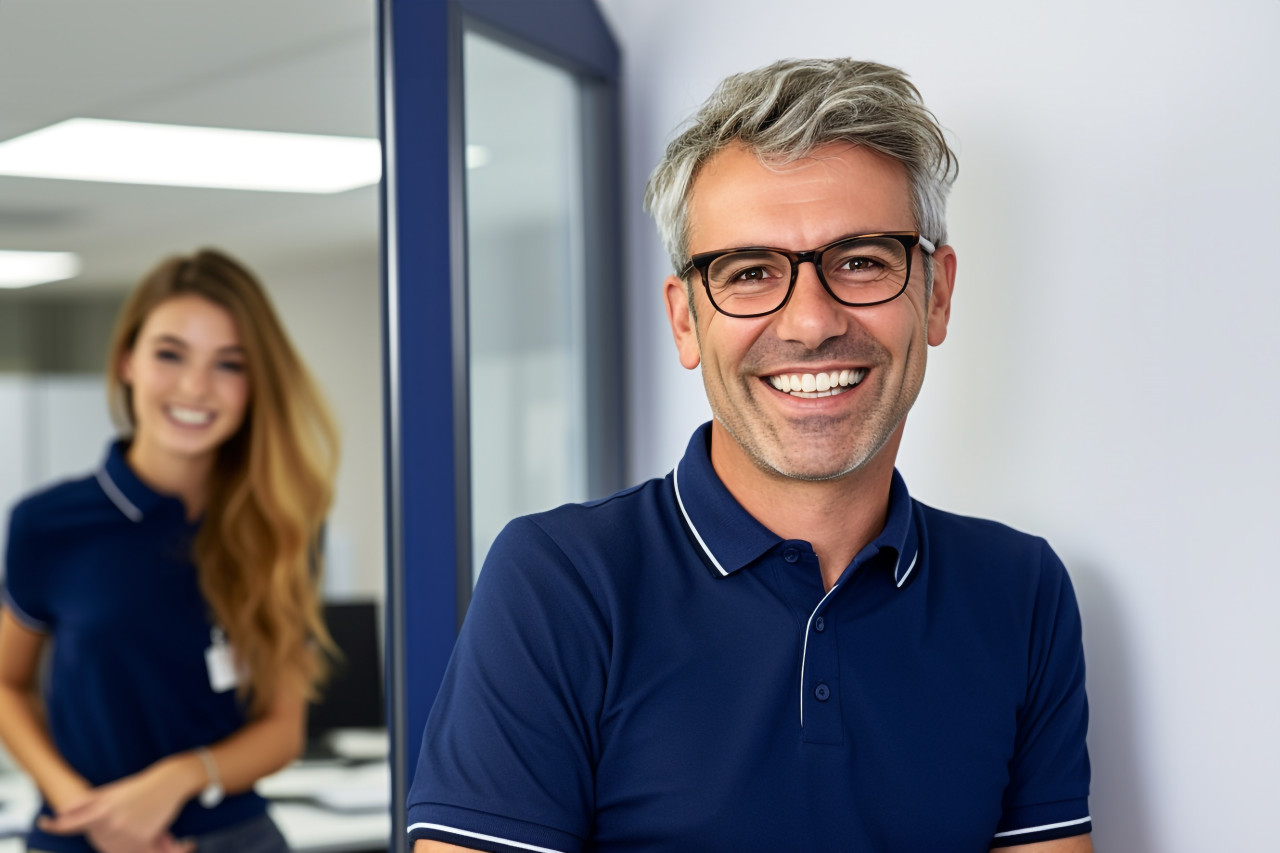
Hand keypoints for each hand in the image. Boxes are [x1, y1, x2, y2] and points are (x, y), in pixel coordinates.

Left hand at [38, 762, 194, 852]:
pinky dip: (134, 847)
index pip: (72, 822)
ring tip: (133, 824)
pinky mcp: (143, 839)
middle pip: (97, 840)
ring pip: (113, 848)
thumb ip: (87, 803)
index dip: (55, 826)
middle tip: (120, 818)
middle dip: (103, 834)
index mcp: (101, 810)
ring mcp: (127, 833)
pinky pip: (132, 851)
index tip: (44, 823)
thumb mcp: (111, 792)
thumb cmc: (140, 786)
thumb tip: (63, 811)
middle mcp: (112, 823)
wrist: (168, 782)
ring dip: (118, 842)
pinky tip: (157, 845)